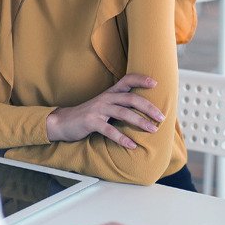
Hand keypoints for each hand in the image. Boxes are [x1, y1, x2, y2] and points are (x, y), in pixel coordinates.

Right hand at [46, 74, 164, 149]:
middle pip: (131, 98)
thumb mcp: (103, 106)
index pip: (127, 80)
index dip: (141, 79)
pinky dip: (122, 138)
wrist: (62, 122)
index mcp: (110, 93)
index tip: (155, 82)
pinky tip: (132, 145)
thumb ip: (119, 105)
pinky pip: (110, 131)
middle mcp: (106, 98)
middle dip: (148, 107)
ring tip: (153, 130)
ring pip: (124, 113)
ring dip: (140, 122)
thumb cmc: (87, 115)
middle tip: (162, 117)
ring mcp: (98, 110)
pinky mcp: (91, 122)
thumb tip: (142, 111)